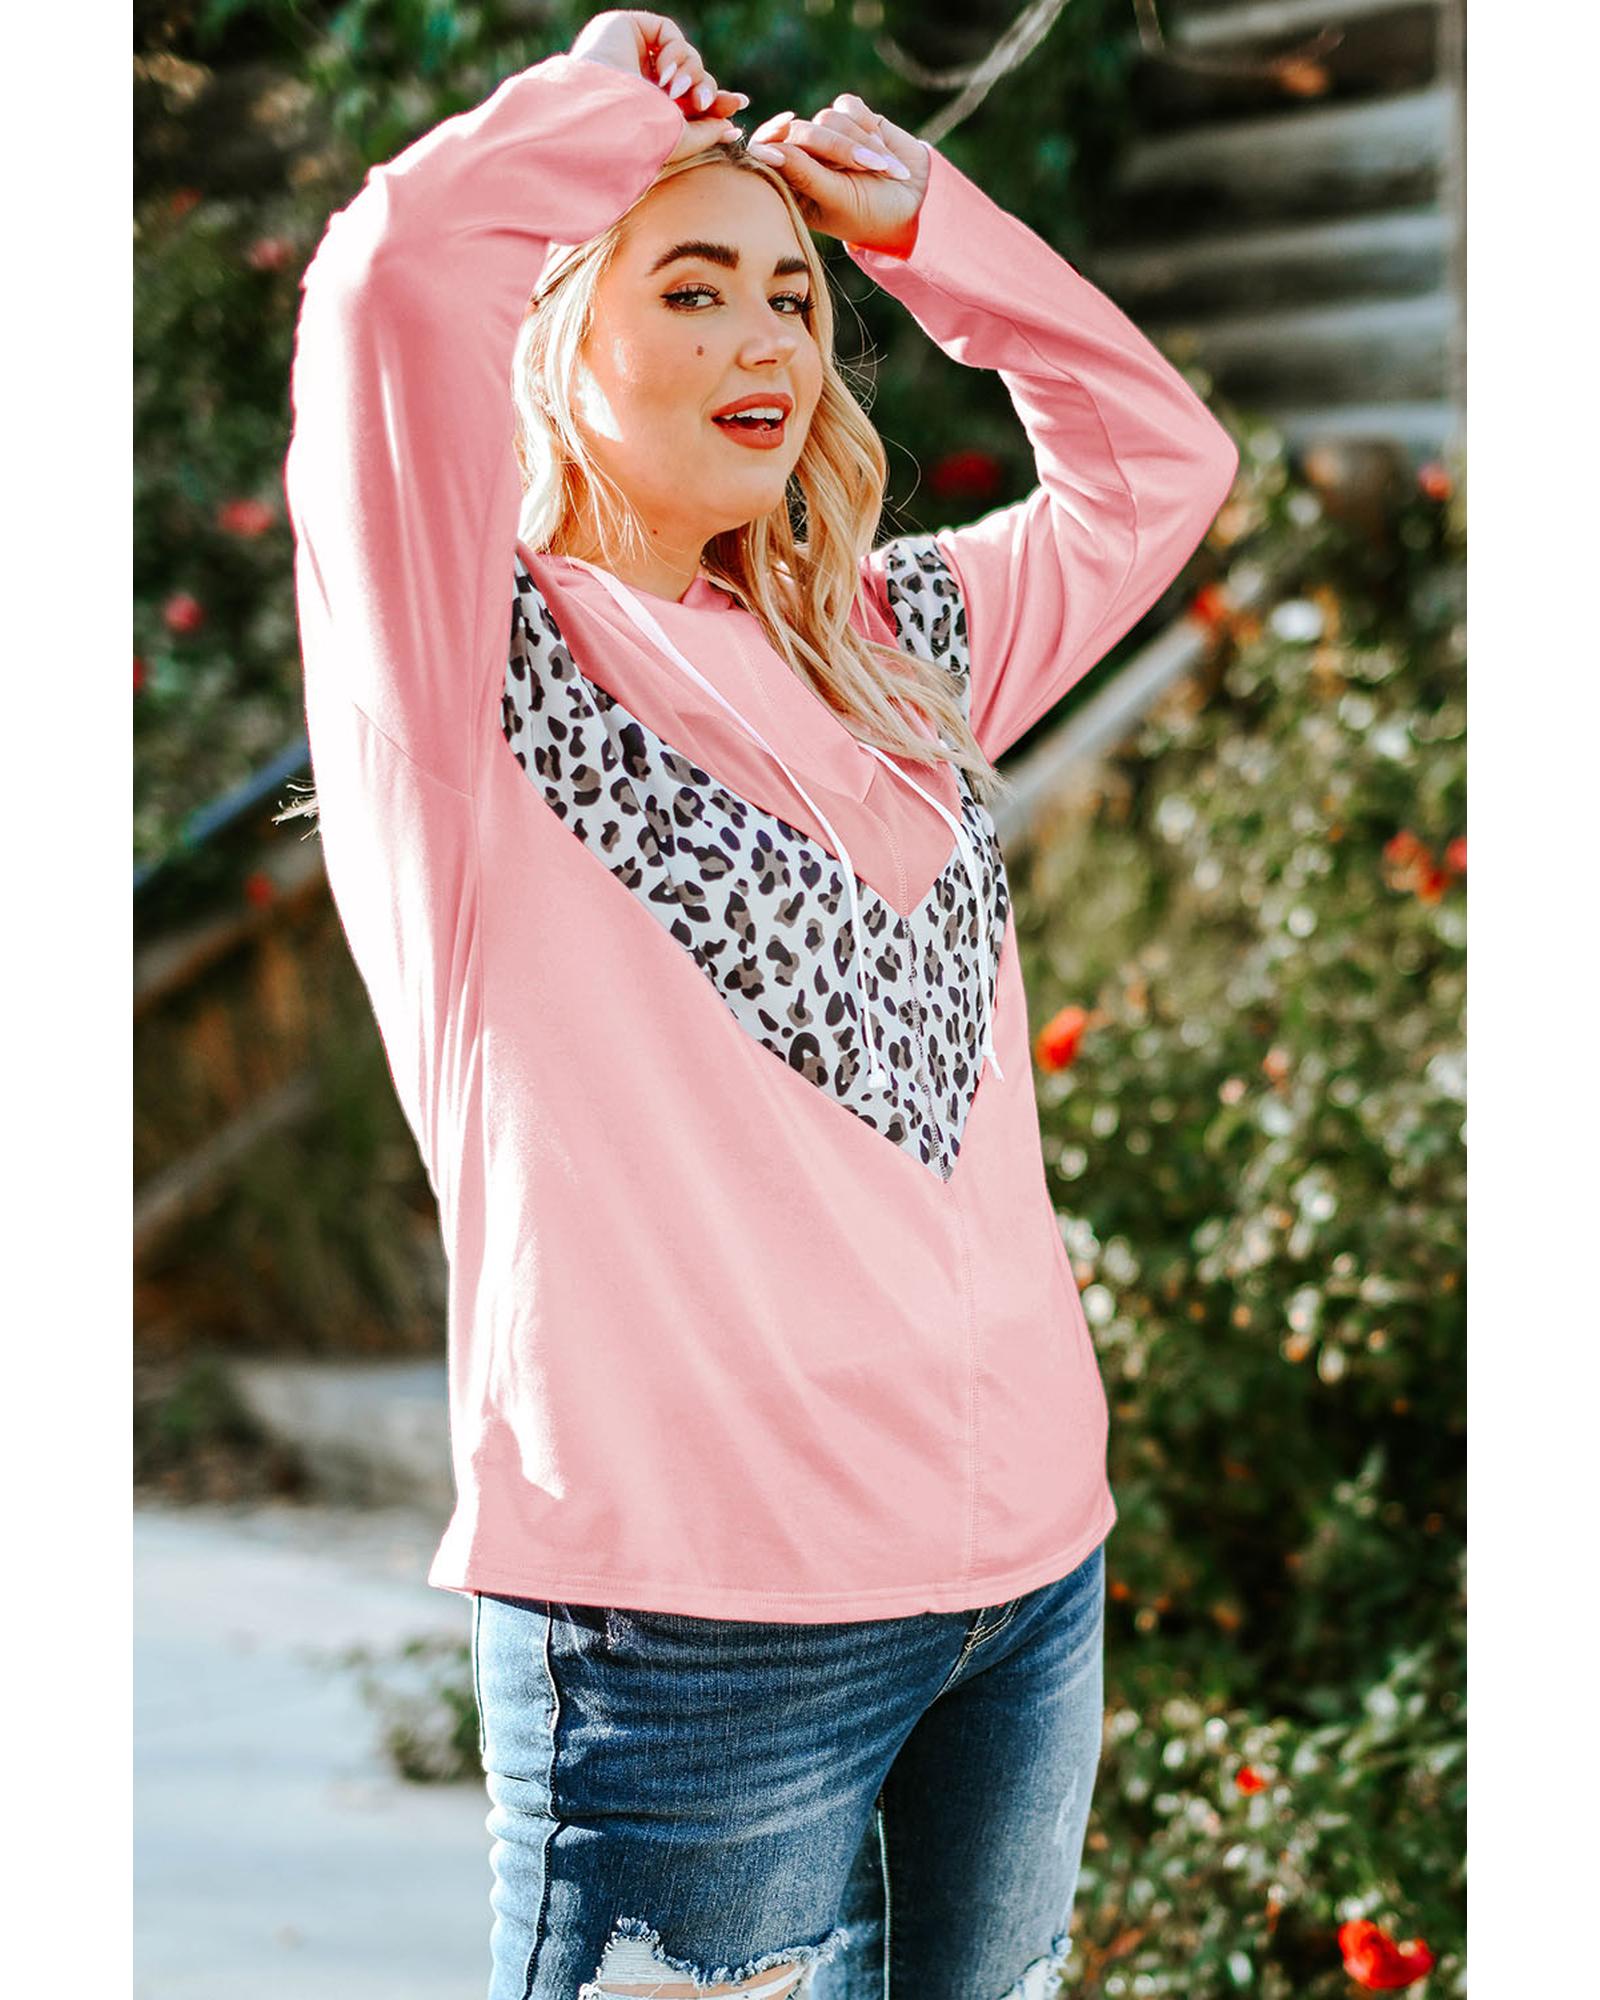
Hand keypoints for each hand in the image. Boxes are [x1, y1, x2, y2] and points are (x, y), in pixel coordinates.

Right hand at [570, 10, 747, 164]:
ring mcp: (632, 55)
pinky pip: (669, 34)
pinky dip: (675, 53)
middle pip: (692, 75)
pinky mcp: (626, 30)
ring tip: (675, 92)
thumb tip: (731, 127)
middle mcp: (639, 80)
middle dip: (704, 88)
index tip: (739, 102)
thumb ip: (708, 132)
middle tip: (703, 103)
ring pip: (684, 55)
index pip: (689, 97)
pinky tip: (663, 74)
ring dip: (690, 74)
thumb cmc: (636, 138)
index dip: (715, 99)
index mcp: (647, 107)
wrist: (606, 115)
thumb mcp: (680, 141)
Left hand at [746, 95, 929, 254]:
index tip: (786, 128)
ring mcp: (829, 138)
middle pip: (802, 132)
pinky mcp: (851, 119)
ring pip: (828, 118)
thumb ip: (802, 173)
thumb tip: (764, 149)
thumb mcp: (837, 200)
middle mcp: (806, 160)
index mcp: (793, 187)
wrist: (918, 202)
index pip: (768, 151)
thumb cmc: (873, 214)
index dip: (775, 136)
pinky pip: (848, 106)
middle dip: (838, 148)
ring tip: (882, 167)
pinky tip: (882, 149)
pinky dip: (867, 125)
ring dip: (860, 141)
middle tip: (867, 167)